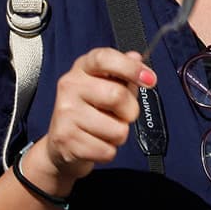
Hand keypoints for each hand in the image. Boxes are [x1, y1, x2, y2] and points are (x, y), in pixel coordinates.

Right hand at [27, 49, 156, 188]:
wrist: (60, 144)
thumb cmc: (89, 110)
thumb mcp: (105, 86)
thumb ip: (123, 74)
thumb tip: (136, 58)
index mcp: (82, 68)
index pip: (105, 58)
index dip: (131, 67)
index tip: (150, 79)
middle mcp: (70, 86)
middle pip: (117, 95)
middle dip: (130, 111)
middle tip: (122, 115)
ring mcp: (66, 112)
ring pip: (117, 129)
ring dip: (118, 135)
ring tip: (104, 130)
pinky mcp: (66, 139)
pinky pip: (107, 150)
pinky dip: (108, 151)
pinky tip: (95, 142)